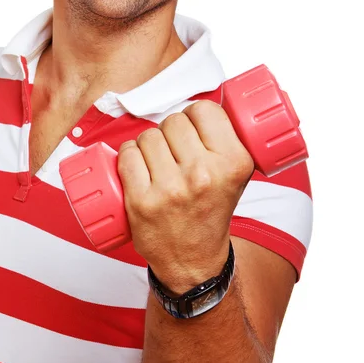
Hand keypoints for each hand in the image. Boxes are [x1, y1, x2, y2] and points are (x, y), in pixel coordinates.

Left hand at [117, 100, 253, 294]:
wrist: (193, 261)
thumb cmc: (211, 210)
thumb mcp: (236, 175)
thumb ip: (226, 139)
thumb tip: (207, 101)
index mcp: (232, 163)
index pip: (203, 110)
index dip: (194, 115)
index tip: (193, 129)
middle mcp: (203, 175)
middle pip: (172, 121)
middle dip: (170, 131)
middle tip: (174, 152)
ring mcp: (170, 189)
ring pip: (147, 135)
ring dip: (148, 144)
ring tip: (158, 163)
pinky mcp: (141, 201)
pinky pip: (127, 154)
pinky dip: (128, 155)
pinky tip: (138, 167)